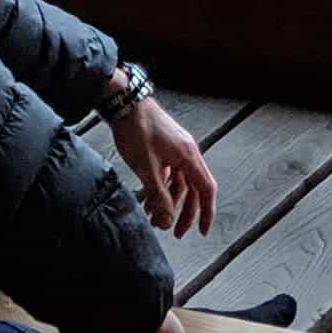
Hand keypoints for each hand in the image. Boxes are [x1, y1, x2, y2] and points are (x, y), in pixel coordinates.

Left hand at [111, 95, 217, 237]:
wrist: (124, 101)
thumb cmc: (137, 129)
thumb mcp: (147, 168)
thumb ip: (159, 196)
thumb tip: (167, 222)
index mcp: (188, 156)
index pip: (206, 189)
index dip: (207, 212)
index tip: (202, 231)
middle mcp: (187, 152)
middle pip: (193, 189)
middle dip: (184, 212)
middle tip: (174, 231)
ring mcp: (176, 148)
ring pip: (179, 182)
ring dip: (169, 201)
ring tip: (153, 216)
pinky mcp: (164, 146)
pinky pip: (169, 172)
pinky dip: (161, 187)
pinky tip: (148, 198)